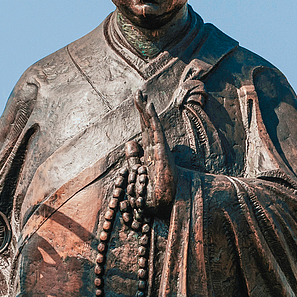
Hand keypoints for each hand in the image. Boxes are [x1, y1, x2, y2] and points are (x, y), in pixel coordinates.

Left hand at [134, 90, 174, 212]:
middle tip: (138, 92)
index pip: (144, 130)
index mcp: (150, 153)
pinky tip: (150, 108)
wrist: (166, 205)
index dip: (140, 116)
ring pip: (152, 125)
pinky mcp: (162, 152)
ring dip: (146, 110)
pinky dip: (153, 119)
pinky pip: (157, 132)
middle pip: (148, 124)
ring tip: (142, 95)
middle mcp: (156, 148)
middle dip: (142, 108)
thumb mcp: (138, 174)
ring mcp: (160, 149)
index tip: (137, 101)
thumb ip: (134, 159)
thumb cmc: (154, 193)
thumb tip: (130, 142)